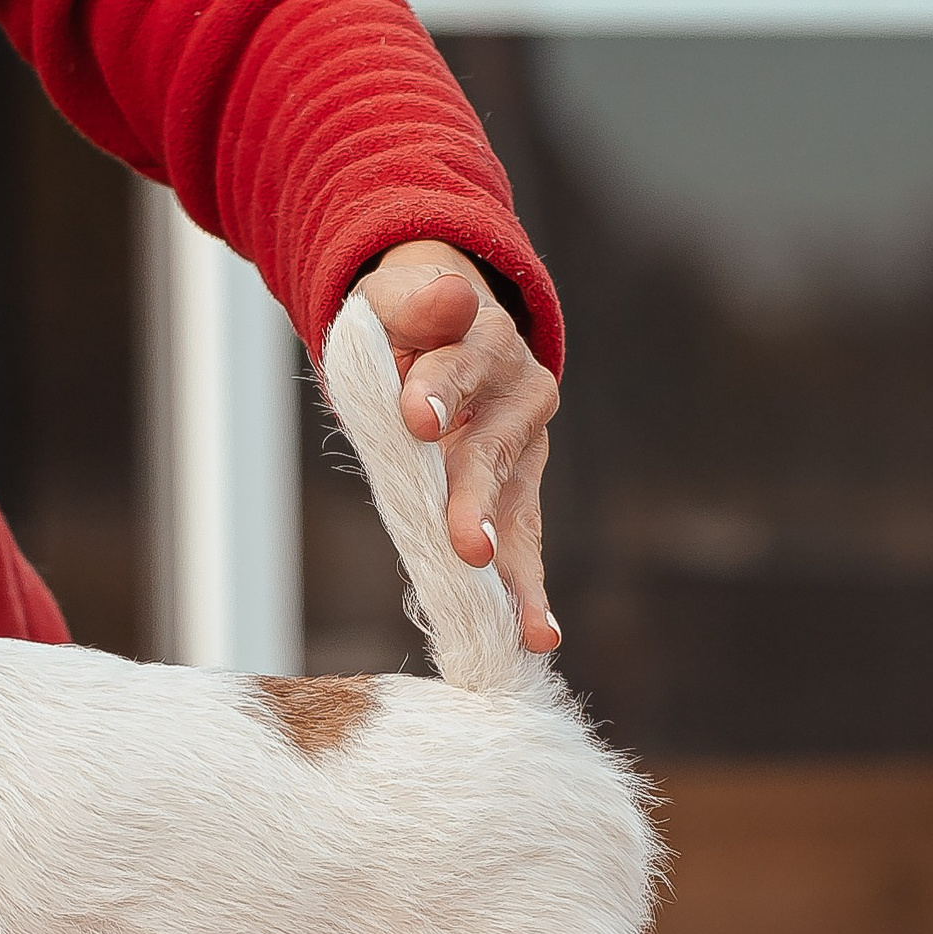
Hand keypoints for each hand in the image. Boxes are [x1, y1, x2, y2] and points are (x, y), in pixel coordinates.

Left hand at [354, 240, 561, 651]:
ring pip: (517, 515)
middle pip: (490, 454)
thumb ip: (415, 301)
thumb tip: (446, 296)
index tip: (415, 417)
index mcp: (484, 342)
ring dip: (518, 573)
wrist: (444, 330)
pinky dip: (525, 592)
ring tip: (528, 625)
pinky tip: (537, 637)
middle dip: (476, 503)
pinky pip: (521, 546)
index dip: (435, 390)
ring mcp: (523, 454)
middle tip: (469, 548)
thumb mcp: (396, 296)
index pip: (456, 365)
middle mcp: (518, 401)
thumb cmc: (408, 320)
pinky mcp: (517, 496)